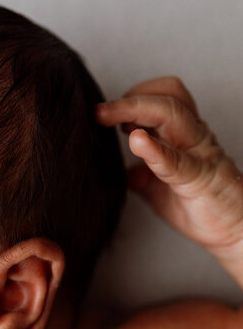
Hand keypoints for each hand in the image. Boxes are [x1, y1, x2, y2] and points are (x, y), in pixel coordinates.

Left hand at [96, 76, 242, 252]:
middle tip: (99, 111)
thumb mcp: (160, 188)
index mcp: (184, 136)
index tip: (106, 113)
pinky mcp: (200, 178)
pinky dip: (155, 149)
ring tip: (108, 116)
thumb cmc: (201, 206)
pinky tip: (137, 141)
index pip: (163, 96)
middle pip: (167, 98)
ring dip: (135, 110)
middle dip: (129, 99)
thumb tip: (122, 169)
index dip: (134, 97)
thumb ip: (142, 175)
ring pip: (173, 115)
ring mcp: (199, 154)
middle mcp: (193, 137)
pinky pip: (177, 160)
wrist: (236, 231)